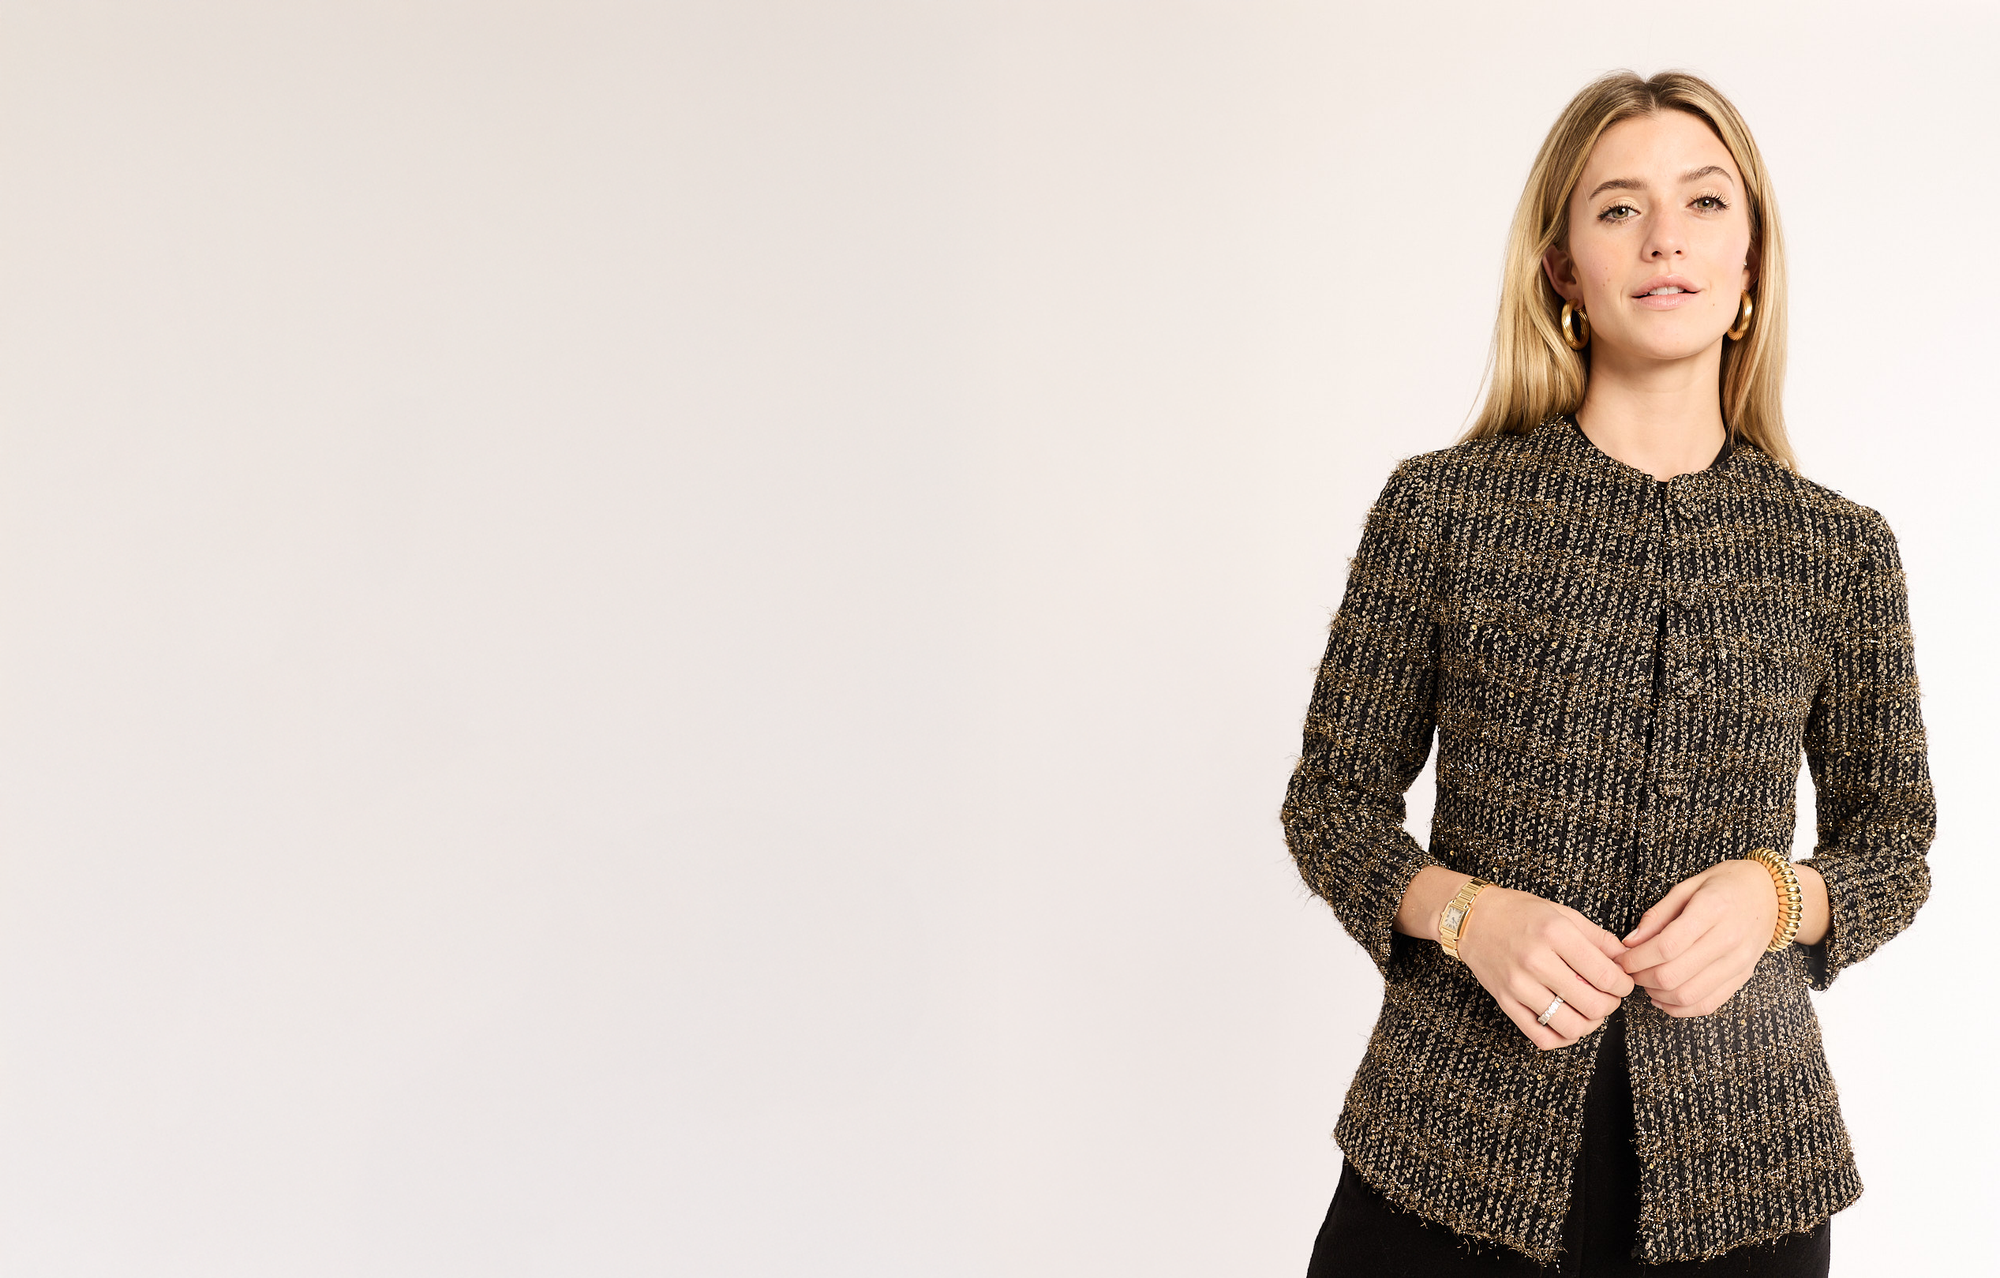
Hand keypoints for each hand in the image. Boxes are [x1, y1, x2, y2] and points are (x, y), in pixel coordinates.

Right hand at [1455, 887, 1637, 1050]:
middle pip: (1593, 1005)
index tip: (1622, 983)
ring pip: (1570, 1026)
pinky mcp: (1505, 1001)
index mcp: (1556, 934)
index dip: (1623, 985)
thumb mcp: (1562, 913)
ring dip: (1589, 1024)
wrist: (1472, 918)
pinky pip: (1541, 1036)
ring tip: (1588, 1011)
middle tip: (1608, 997)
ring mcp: (1519, 985)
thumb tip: (1624, 960)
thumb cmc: (1517, 912)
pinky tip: (1567, 1024)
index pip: (1605, 975)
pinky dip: (1562, 1038)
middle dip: (1610, 1005)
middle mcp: (1537, 961)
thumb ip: (1597, 937)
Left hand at [1618, 860, 1777, 1016]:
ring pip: (1689, 995)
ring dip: (1658, 994)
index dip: (1636, 958)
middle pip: (1674, 974)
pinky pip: (1708, 1004)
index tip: (1621, 958)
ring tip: (1644, 982)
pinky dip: (1680, 1008)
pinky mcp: (1742, 978)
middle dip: (1642, 978)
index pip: (1666, 946)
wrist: (1771, 895)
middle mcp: (1728, 940)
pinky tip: (1663, 997)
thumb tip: (1630, 942)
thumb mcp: (1687, 887)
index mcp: (1711, 910)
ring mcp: (1738, 963)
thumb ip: (1657, 916)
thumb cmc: (1725, 885)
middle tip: (1629, 971)